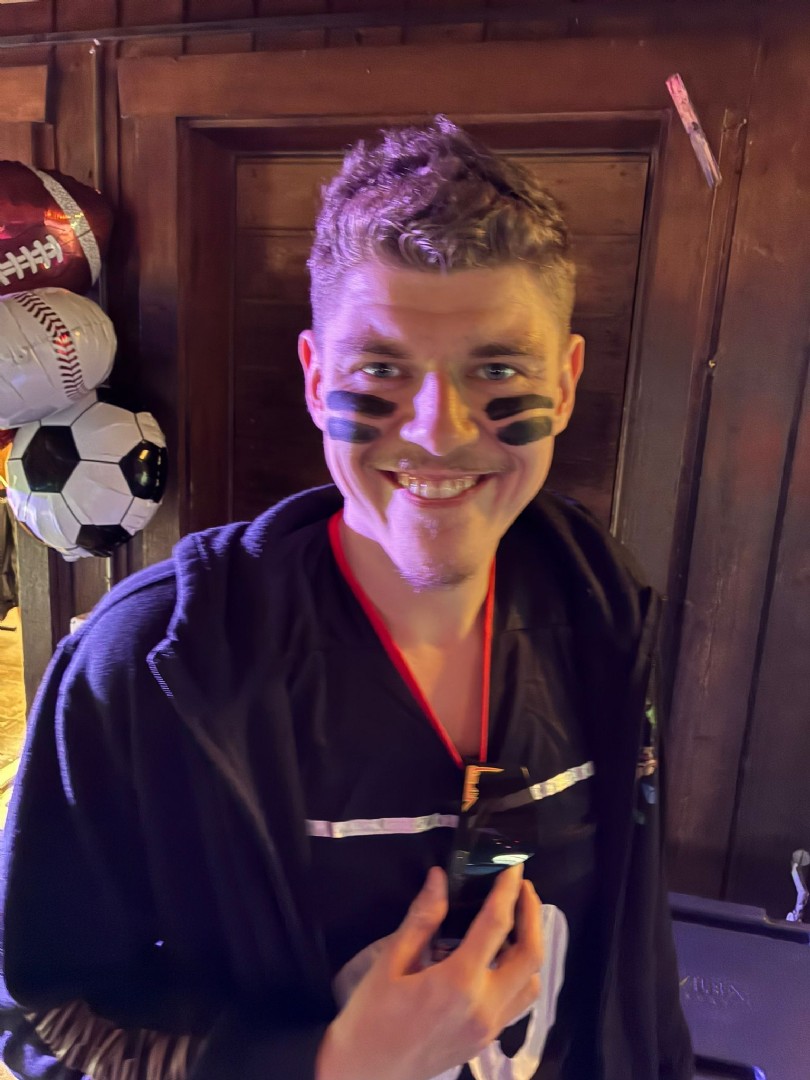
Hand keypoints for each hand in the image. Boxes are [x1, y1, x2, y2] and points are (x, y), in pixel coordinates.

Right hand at [315, 864, 542, 1079]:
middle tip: (522, 887)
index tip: (514, 867)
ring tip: (516, 921)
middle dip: (531, 914)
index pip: (496, 925)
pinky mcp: (486, 1041)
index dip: (508, 891)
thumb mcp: (390, 962)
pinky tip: (502, 960)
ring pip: (531, 982)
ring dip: (531, 946)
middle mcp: (484, 1006)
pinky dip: (521, 975)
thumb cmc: (371, 1016)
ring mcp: (489, 1028)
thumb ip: (422, 918)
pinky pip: (518, 1004)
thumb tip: (439, 878)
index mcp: (458, 982)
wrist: (364, 1074)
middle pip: (530, 954)